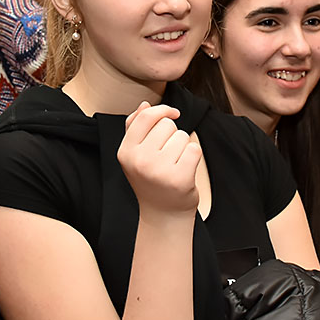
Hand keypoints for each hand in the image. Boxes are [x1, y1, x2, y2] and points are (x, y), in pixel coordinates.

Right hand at [117, 102, 200, 216]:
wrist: (163, 214)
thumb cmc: (150, 180)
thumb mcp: (135, 154)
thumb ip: (135, 127)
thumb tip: (144, 105)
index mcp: (125, 151)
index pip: (146, 116)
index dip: (163, 110)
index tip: (174, 114)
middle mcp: (139, 160)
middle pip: (167, 124)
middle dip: (172, 135)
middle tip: (167, 157)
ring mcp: (159, 170)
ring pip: (182, 136)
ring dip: (183, 147)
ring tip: (174, 165)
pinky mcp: (179, 178)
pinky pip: (194, 149)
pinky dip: (193, 156)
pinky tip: (185, 169)